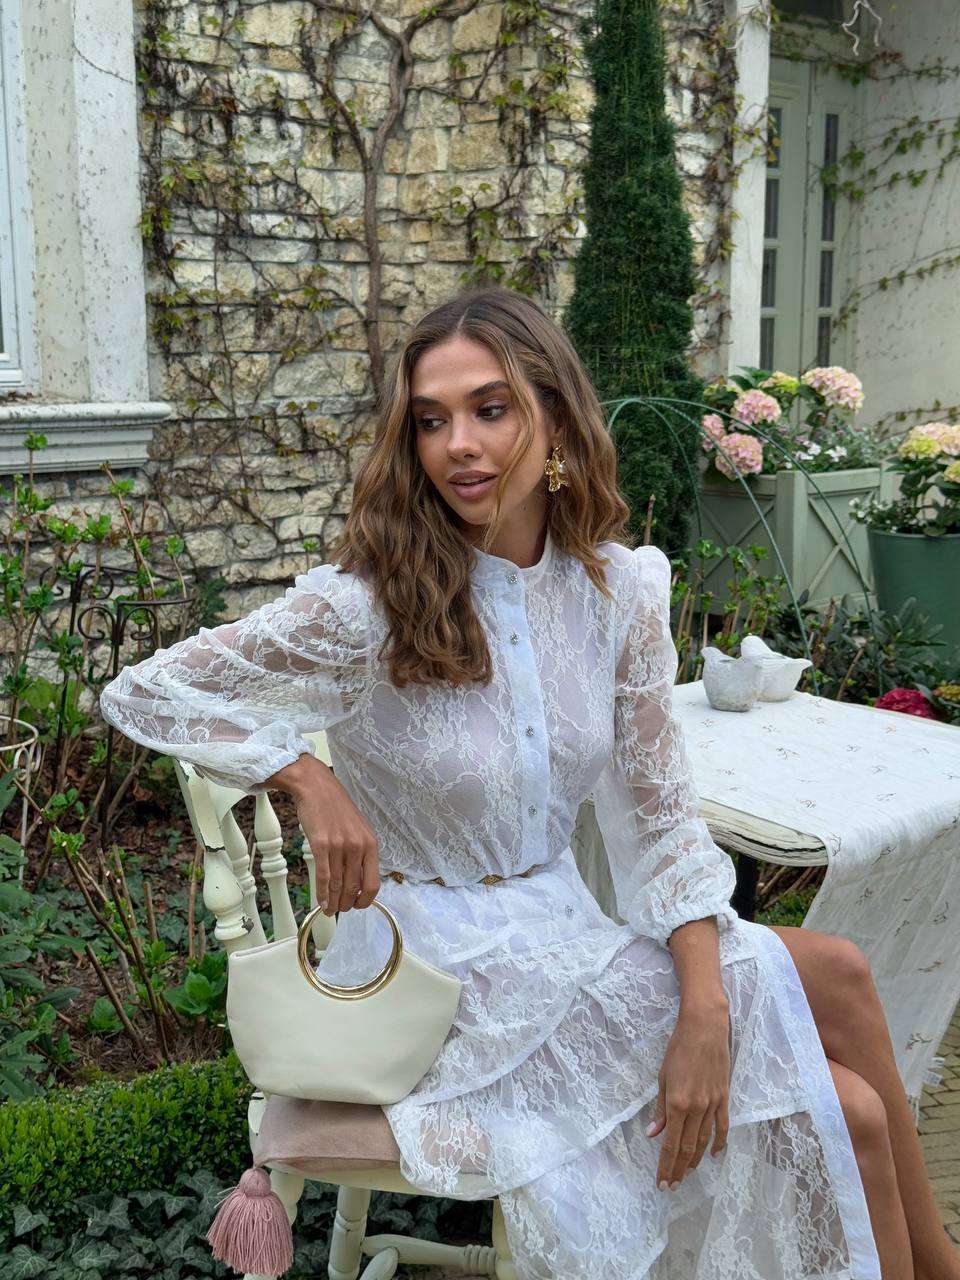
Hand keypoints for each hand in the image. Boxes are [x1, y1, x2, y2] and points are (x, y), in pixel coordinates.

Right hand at [266, 755, 379, 915]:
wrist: (316, 787)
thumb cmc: (336, 808)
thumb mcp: (358, 829)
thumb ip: (361, 853)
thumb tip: (359, 879)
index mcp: (371, 844)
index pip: (374, 883)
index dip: (366, 900)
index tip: (358, 906)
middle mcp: (358, 847)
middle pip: (355, 888)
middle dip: (347, 905)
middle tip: (341, 910)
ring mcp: (339, 846)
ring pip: (338, 886)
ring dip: (334, 903)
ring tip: (330, 910)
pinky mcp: (321, 845)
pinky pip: (324, 877)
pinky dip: (323, 894)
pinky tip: (322, 902)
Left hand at [647, 997, 729, 1190]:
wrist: (704, 1028)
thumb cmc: (678, 1049)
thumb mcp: (663, 1077)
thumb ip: (661, 1109)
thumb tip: (654, 1134)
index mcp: (677, 1103)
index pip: (670, 1144)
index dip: (666, 1166)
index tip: (662, 1183)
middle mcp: (696, 1108)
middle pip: (687, 1148)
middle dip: (678, 1169)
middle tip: (672, 1186)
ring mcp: (712, 1104)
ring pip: (704, 1141)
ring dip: (694, 1160)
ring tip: (686, 1174)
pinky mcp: (724, 1098)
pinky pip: (722, 1126)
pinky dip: (718, 1143)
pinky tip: (713, 1155)